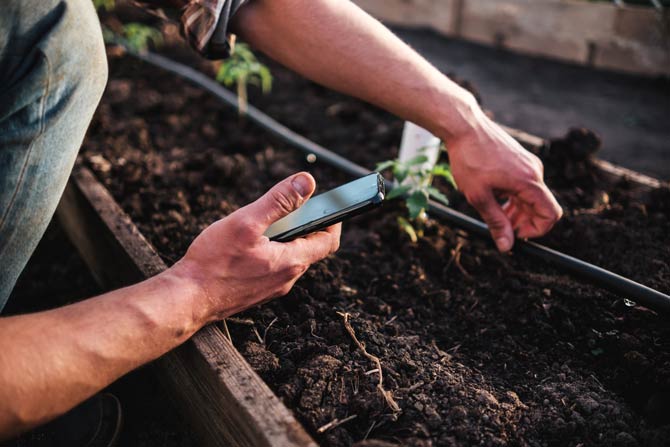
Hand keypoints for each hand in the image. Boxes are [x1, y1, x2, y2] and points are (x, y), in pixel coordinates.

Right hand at [170, 173, 340, 320]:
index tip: (328, 204)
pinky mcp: (256, 292)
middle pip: (310, 248)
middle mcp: (286, 279)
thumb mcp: (246, 222)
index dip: (333, 220)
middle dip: (305, 225)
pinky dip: (270, 251)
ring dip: (286, 238)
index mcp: (291, 262)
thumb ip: (278, 201)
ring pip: (289, 258)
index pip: (328, 240)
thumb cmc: (213, 263)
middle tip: (292, 206)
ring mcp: (271, 288)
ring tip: (266, 222)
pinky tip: (248, 244)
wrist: (186, 300)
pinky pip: (273, 268)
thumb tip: (306, 181)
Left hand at [446, 112, 561, 251]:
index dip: (536, 230)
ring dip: (517, 211)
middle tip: (500, 228)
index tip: (514, 234)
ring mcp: (528, 165)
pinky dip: (513, 197)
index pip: (551, 214)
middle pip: (541, 207)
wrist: (464, 127)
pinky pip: (524, 185)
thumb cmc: (469, 159)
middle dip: (523, 222)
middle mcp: (534, 172)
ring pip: (531, 197)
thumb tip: (506, 246)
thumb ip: (495, 222)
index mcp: (529, 181)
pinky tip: (494, 199)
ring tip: (494, 214)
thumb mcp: (479, 197)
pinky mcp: (520, 160)